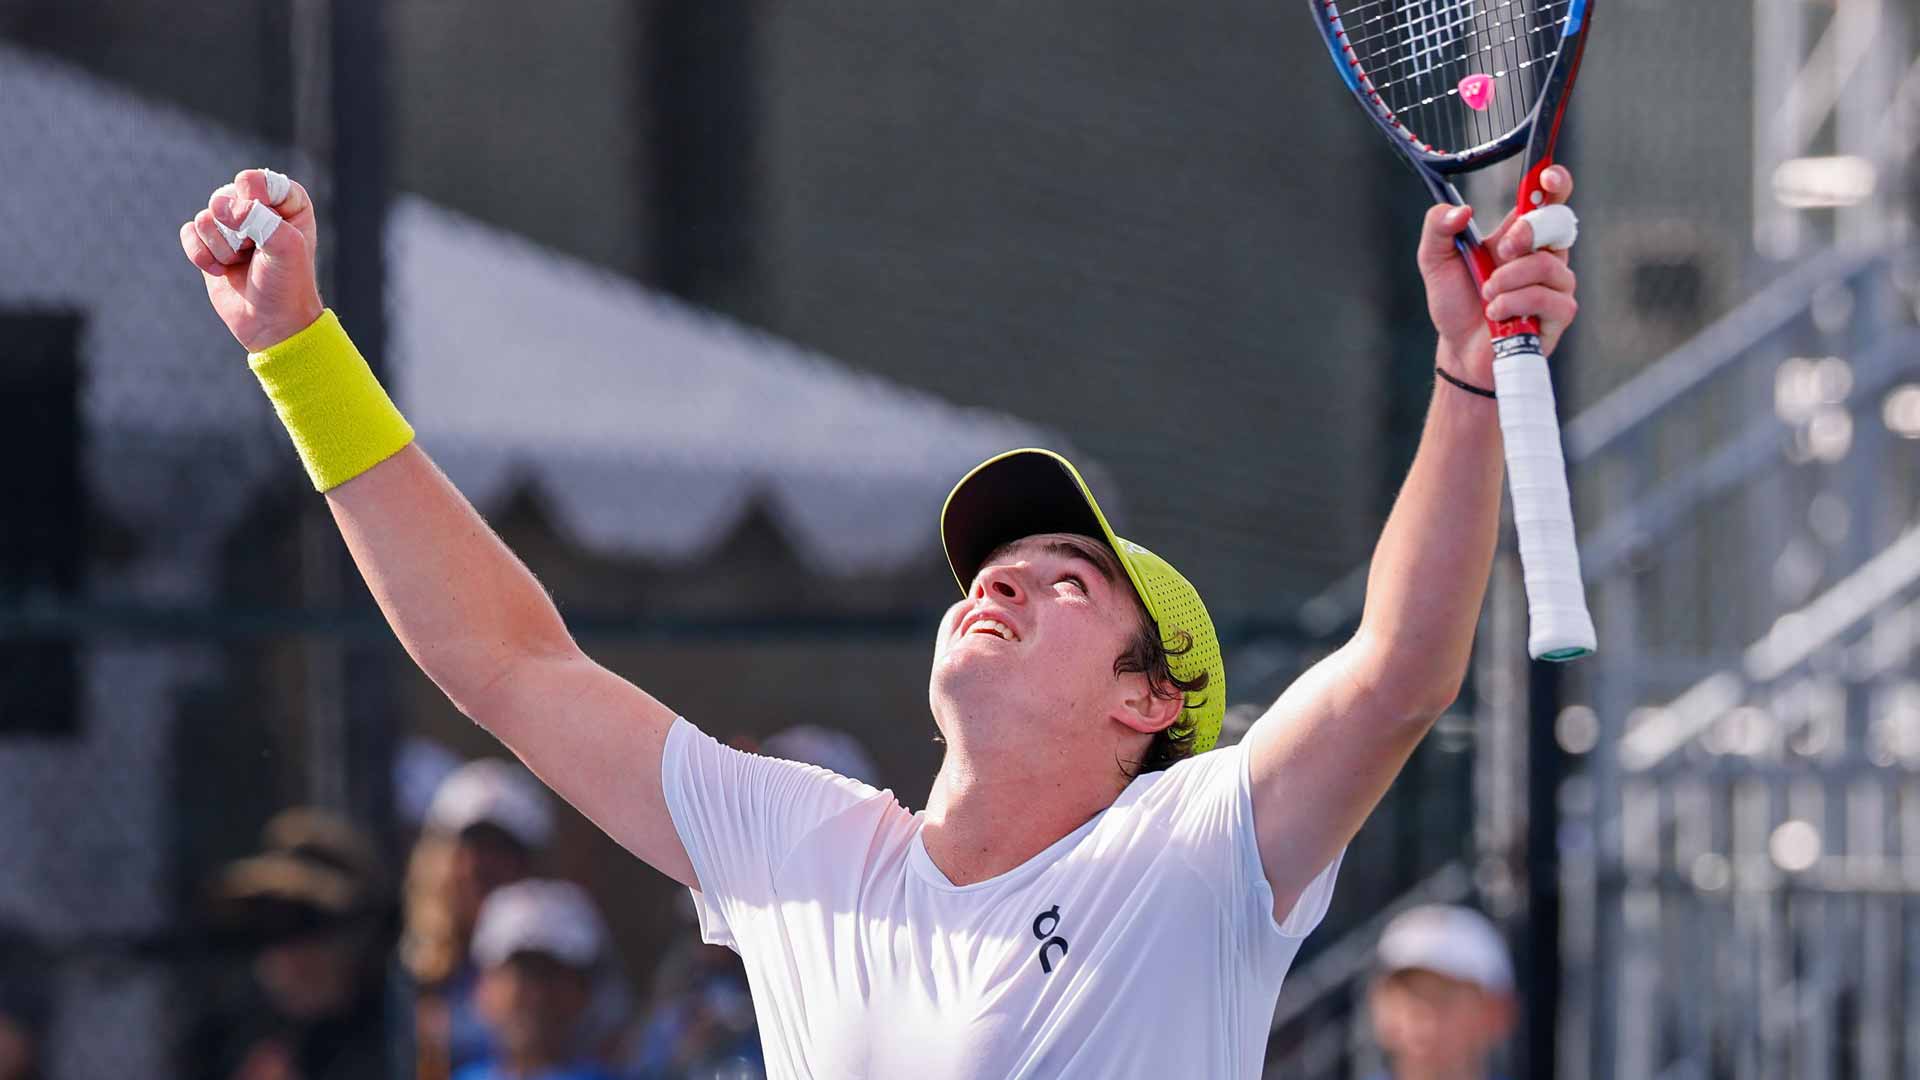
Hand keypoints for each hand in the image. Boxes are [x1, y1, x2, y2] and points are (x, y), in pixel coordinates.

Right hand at [179, 170, 325, 352]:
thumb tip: (220, 207)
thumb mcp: (286, 249)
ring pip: (206, 217)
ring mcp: (231, 224)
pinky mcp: (209, 241)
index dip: (253, 200)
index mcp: (287, 202)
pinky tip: (221, 271)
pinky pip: (189, 232)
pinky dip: (201, 255)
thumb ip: (260, 219)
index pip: (258, 181)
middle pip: (226, 197)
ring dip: (222, 248)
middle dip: (237, 232)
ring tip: (242, 264)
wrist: (271, 324)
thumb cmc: (287, 284)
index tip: (266, 225)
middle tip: (256, 253)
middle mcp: (258, 206)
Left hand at [1418, 165, 1577, 384]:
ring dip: (1508, 279)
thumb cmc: (1455, 303)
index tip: (1546, 177)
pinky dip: (1514, 303)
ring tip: (1487, 295)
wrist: (1459, 350)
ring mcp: (1555, 283)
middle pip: (1558, 222)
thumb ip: (1439, 228)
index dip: (1554, 182)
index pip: (1546, 198)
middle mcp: (1543, 254)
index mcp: (1518, 235)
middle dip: (1526, 233)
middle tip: (1499, 251)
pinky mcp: (1560, 312)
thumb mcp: (1435, 260)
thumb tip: (1461, 210)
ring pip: (1547, 264)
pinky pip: (1546, 297)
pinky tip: (1497, 314)